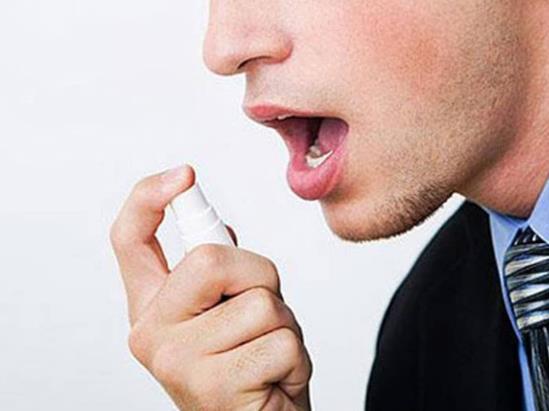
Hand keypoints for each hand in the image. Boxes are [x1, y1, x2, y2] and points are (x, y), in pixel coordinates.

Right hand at [110, 165, 311, 410]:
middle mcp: (152, 333)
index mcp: (154, 307)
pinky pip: (281, 341)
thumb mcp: (229, 310)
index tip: (184, 175)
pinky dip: (295, 359)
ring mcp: (178, 362)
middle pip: (210, 260)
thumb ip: (219, 273)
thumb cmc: (251, 364)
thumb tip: (219, 228)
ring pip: (260, 303)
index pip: (130, 241)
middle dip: (258, 276)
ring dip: (283, 325)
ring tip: (267, 354)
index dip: (149, 198)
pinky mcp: (214, 388)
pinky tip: (275, 381)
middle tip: (261, 312)